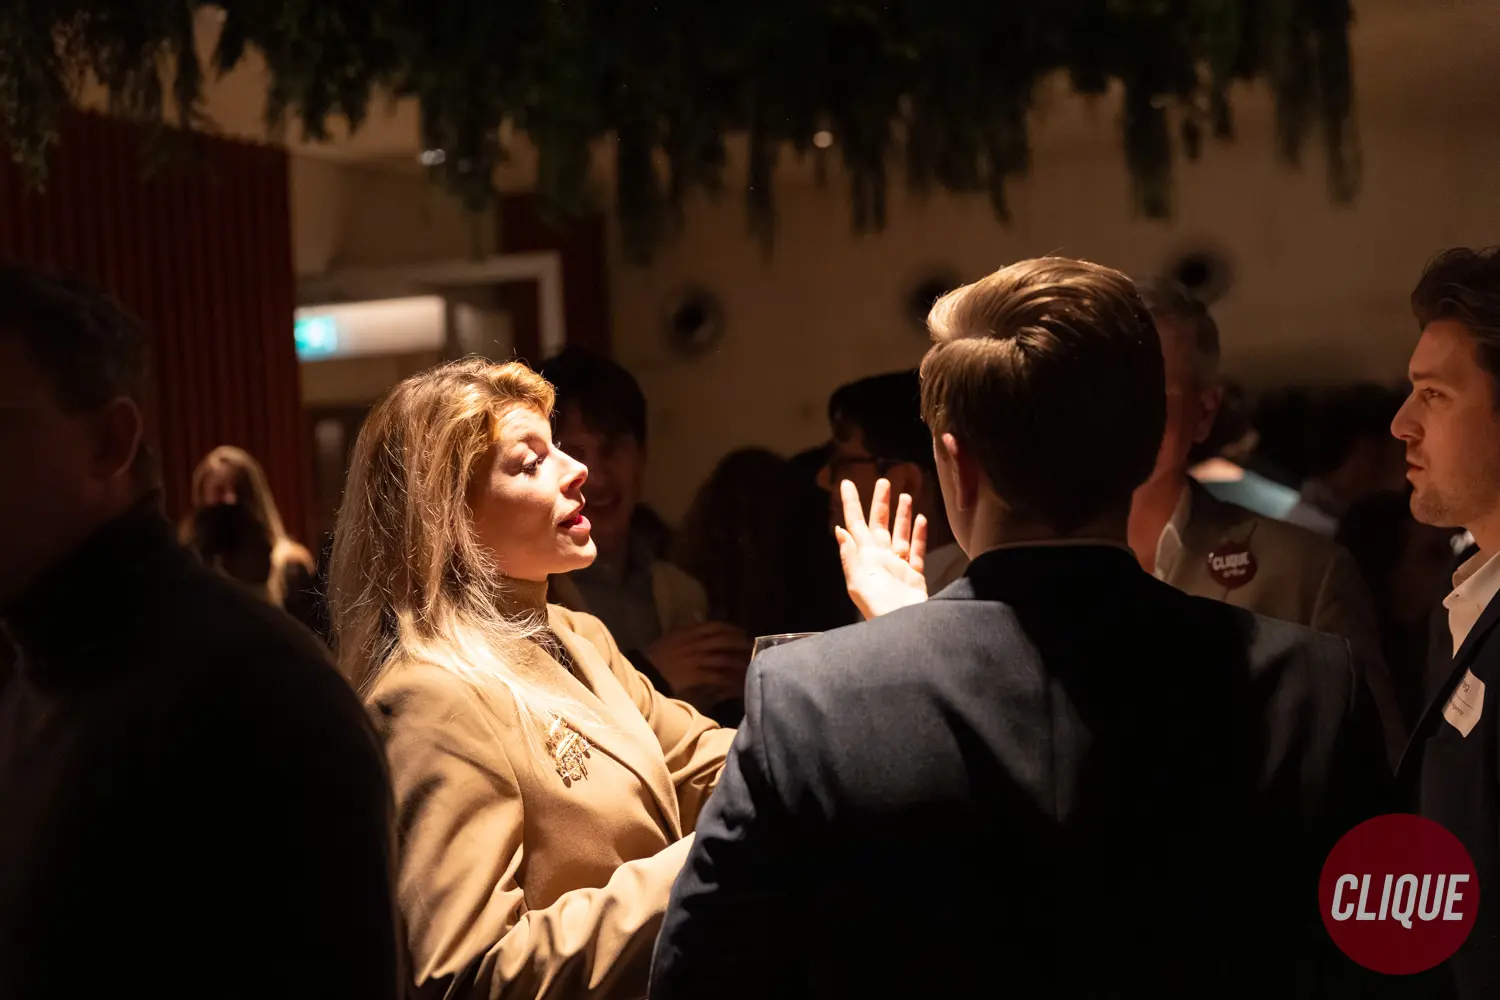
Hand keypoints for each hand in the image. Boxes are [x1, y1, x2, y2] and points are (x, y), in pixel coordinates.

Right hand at [646, 622, 751, 706]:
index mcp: (688, 632)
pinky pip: (717, 676)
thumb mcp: (670, 636)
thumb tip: (699, 620)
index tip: (742, 632)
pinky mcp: (695, 675)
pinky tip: (736, 683)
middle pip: (723, 641)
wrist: (646, 672)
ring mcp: (696, 660)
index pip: (715, 627)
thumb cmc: (657, 655)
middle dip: (739, 644)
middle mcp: (694, 644)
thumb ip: (686, 629)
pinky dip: (727, 679)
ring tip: (748, 665)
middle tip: (750, 647)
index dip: (731, 629)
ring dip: (738, 662)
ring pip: (723, 658)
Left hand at [835, 478, 927, 619]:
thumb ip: (851, 555)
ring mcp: (898, 568)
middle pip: (879, 524)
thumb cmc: (879, 607)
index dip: (850, 504)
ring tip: (905, 495)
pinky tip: (921, 520)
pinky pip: (916, 552)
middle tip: (883, 480)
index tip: (846, 483)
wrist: (903, 628)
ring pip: (900, 535)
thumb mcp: (858, 581)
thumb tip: (840, 531)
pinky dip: (919, 536)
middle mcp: (880, 559)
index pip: (855, 524)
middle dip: (880, 503)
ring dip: (902, 515)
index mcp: (864, 558)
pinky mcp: (914, 577)